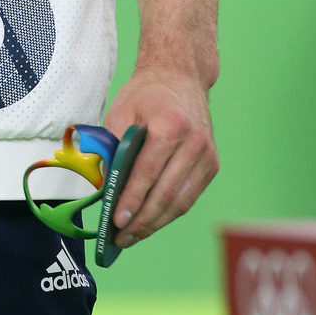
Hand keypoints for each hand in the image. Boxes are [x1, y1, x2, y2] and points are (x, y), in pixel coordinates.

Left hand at [103, 65, 217, 247]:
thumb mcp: (121, 111)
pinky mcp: (212, 165)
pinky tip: (150, 221)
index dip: (132, 200)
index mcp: (171, 125)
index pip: (148, 173)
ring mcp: (207, 155)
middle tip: (120, 237)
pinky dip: (168, 212)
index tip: (116, 221)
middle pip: (167, 194)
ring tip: (132, 236)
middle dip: (142, 220)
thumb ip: (112, 147)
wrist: (181, 76)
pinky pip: (189, 197)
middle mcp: (195, 142)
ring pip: (180, 202)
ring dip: (155, 223)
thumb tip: (103, 187)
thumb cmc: (146, 94)